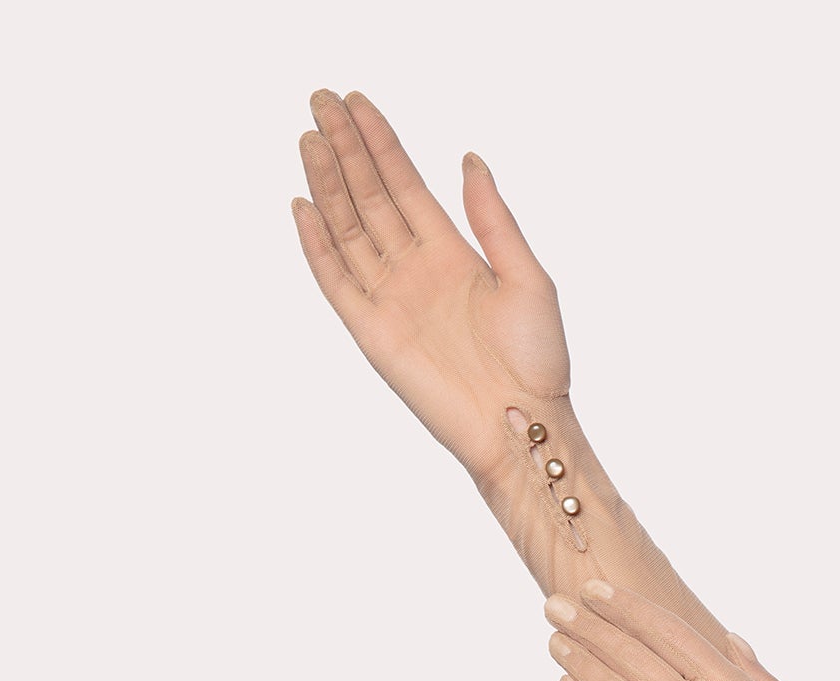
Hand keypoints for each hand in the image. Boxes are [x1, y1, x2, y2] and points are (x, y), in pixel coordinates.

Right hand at [293, 89, 570, 489]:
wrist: (523, 423)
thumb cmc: (537, 360)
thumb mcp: (528, 277)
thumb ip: (493, 219)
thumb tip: (470, 159)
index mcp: (453, 253)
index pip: (405, 184)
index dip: (380, 143)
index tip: (356, 101)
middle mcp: (416, 271)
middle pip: (370, 197)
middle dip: (345, 149)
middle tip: (320, 99)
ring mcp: (391, 300)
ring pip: (349, 229)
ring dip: (327, 184)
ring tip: (309, 137)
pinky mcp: (373, 333)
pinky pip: (336, 281)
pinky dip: (317, 245)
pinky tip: (302, 205)